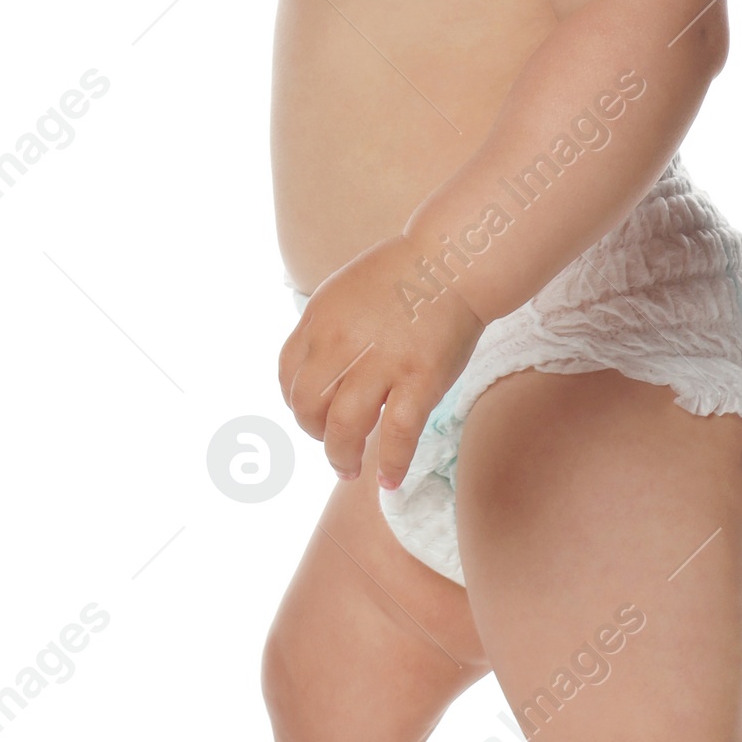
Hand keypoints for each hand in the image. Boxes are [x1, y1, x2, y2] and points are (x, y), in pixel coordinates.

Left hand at [279, 235, 484, 487]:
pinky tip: (388, 480)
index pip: (287, 375)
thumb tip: (319, 372)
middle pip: (307, 406)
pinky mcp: (420, 379)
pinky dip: (391, 464)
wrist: (453, 261)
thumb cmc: (404, 275)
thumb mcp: (344, 291)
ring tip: (348, 470)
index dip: (295, 403)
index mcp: (318, 319)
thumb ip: (327, 330)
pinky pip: (397, 434)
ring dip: (340, 456)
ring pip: (343, 427)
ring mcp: (381, 362)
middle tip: (333, 445)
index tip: (312, 416)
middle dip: (315, 433)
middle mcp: (340, 342)